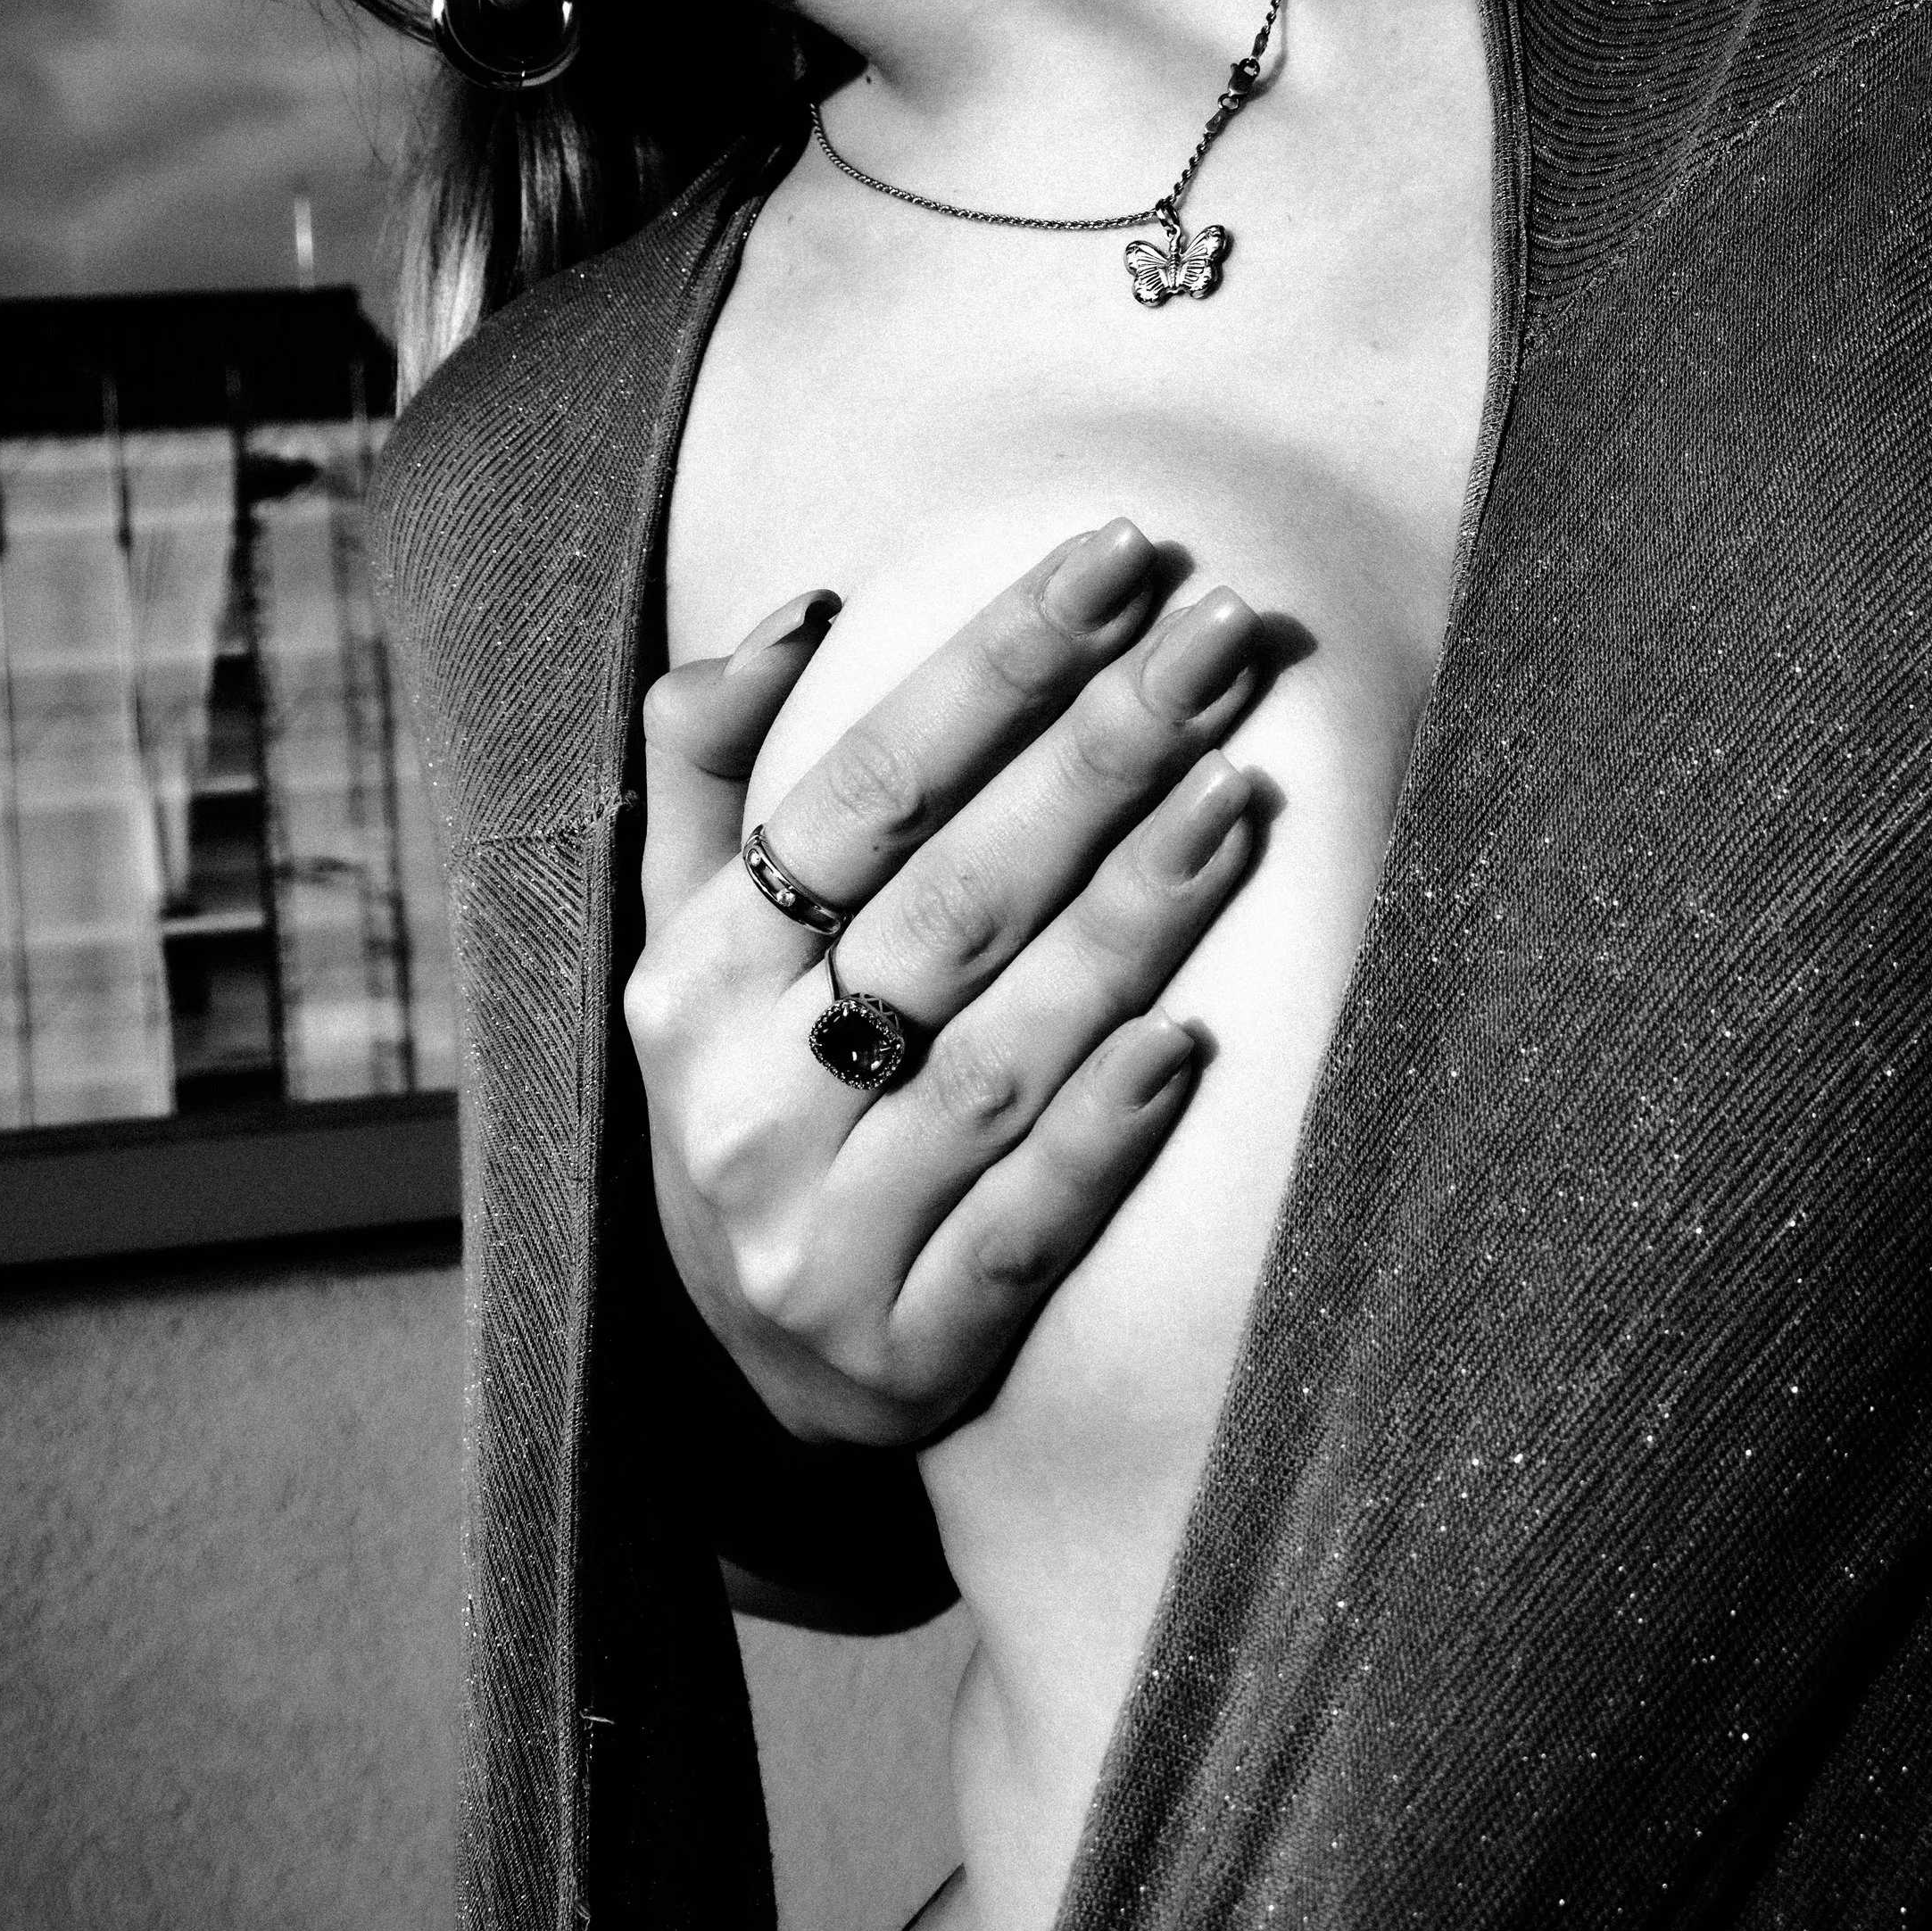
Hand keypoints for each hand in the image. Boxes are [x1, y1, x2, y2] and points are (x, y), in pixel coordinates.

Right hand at [625, 521, 1277, 1446]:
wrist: (759, 1372)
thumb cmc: (755, 1093)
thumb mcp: (692, 938)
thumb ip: (709, 771)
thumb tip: (797, 612)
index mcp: (690, 979)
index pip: (857, 792)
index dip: (991, 667)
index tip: (1117, 558)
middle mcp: (740, 1104)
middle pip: (947, 904)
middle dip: (1096, 755)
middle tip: (1226, 633)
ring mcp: (821, 1237)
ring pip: (998, 1058)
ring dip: (1128, 922)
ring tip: (1241, 791)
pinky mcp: (906, 1351)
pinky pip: (1019, 1234)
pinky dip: (1100, 1137)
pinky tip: (1189, 1043)